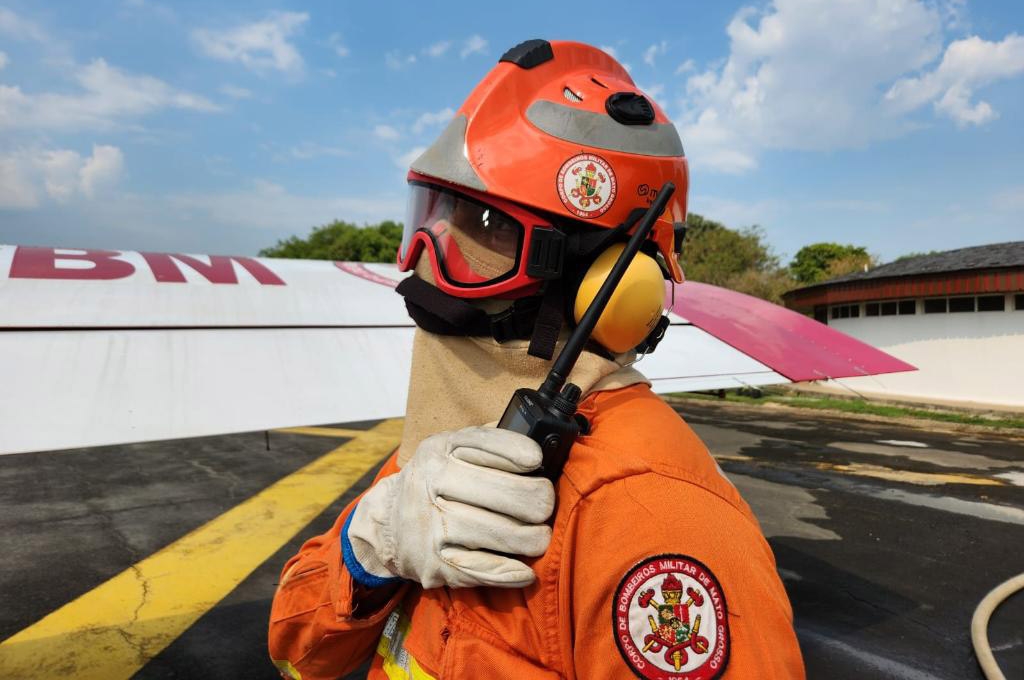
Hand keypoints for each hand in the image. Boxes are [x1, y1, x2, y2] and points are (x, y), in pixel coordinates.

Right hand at [345, 426, 554, 588]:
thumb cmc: (435, 481)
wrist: (387, 524)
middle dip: (541, 501)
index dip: (524, 453)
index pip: (492, 446)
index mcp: (439, 450)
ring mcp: (433, 527)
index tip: (537, 461)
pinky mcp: (435, 565)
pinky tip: (525, 570)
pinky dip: (514, 572)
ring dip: (534, 539)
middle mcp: (432, 484)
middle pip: (512, 494)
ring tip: (538, 536)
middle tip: (543, 506)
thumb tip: (538, 438)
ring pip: (506, 534)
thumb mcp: (450, 448)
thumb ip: (488, 441)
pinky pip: (487, 571)